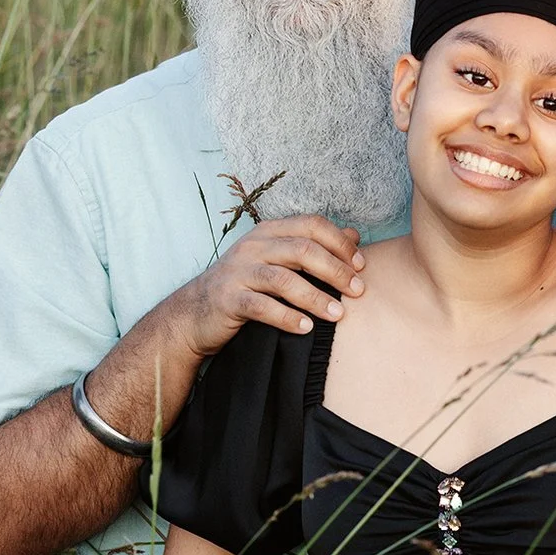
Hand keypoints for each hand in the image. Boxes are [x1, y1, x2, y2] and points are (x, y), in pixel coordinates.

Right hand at [163, 215, 365, 356]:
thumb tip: (354, 235)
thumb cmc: (244, 286)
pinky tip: (306, 328)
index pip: (311, 225)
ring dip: (316, 298)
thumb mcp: (277, 259)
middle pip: (302, 249)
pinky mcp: (228, 299)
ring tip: (338, 314)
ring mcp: (238, 272)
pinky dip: (287, 317)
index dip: (340, 243)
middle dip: (335, 270)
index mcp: (268, 232)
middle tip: (358, 291)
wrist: (194, 314)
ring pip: (284, 279)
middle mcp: (253, 246)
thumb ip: (312, 246)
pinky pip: (262, 307)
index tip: (361, 265)